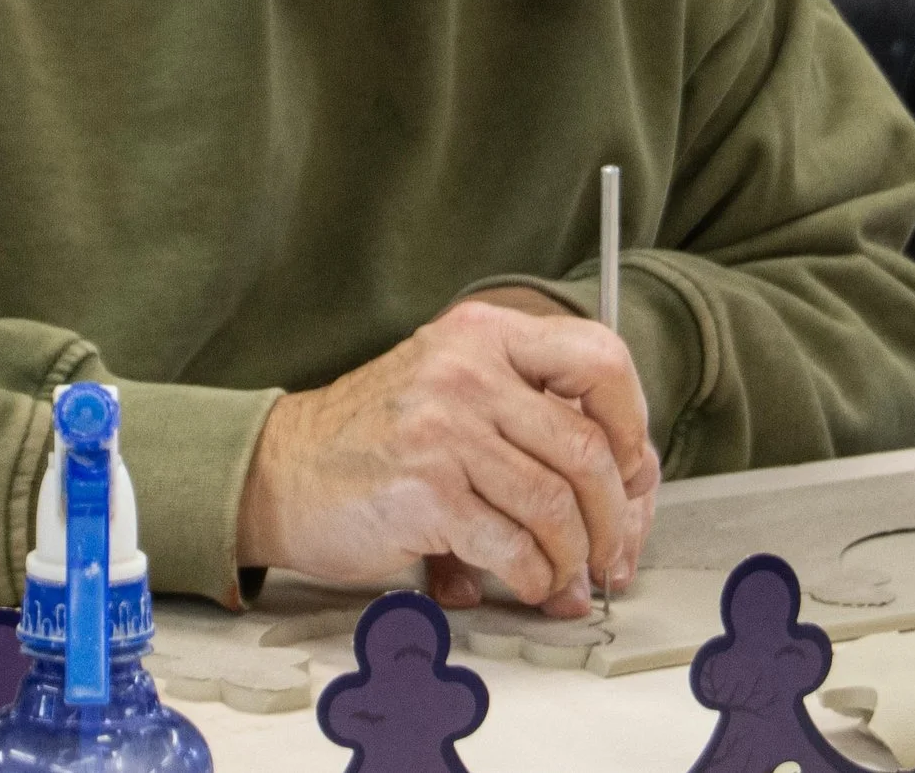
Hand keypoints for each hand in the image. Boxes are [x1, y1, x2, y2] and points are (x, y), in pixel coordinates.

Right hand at [235, 298, 658, 617]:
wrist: (282, 470)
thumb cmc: (378, 435)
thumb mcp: (453, 382)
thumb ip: (528, 405)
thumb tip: (629, 473)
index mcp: (485, 333)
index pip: (599, 359)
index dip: (631, 422)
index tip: (632, 470)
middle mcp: (468, 370)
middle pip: (587, 448)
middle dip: (612, 514)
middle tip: (611, 549)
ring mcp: (445, 430)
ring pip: (555, 504)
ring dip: (573, 555)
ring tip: (566, 574)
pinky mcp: (425, 493)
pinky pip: (512, 546)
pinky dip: (532, 575)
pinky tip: (527, 581)